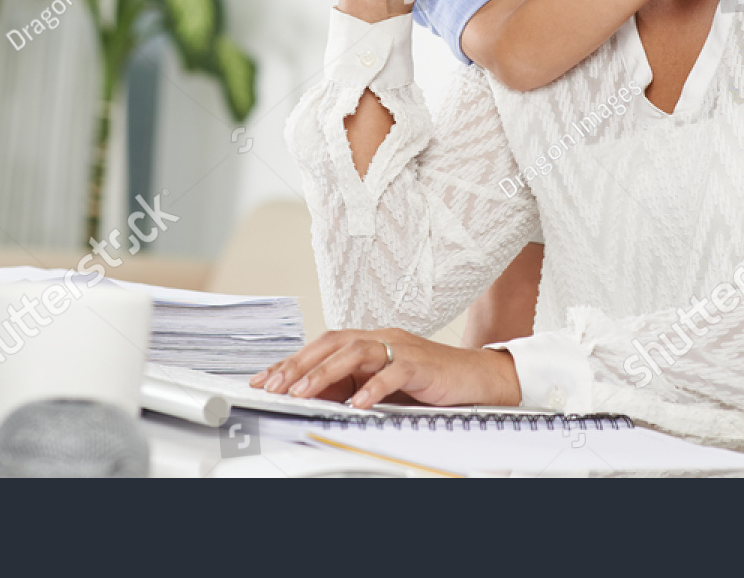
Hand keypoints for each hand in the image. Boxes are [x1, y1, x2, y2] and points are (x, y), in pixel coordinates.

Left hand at [250, 328, 521, 409]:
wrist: (477, 378)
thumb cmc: (430, 382)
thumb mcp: (384, 385)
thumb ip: (354, 386)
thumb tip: (316, 399)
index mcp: (371, 342)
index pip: (323, 345)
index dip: (293, 360)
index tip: (265, 378)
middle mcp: (382, 339)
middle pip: (333, 343)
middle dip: (299, 364)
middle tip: (275, 385)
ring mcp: (401, 349)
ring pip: (356, 352)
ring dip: (325, 373)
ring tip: (303, 392)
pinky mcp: (421, 365)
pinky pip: (393, 373)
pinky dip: (373, 388)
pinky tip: (356, 403)